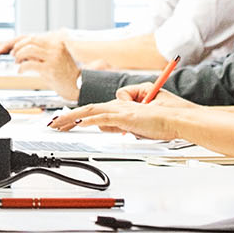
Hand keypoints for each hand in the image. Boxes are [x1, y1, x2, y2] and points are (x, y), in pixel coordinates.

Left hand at [0, 34, 79, 93]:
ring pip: (28, 50)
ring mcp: (53, 58)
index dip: (21, 43)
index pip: (34, 38)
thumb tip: (24, 51)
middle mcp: (55, 48)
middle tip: (13, 55)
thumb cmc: (66, 75)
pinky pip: (29, 64)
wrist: (78, 86)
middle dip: (18, 48)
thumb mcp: (55, 59)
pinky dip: (21, 67)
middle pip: (30, 41)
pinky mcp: (49, 69)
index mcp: (57, 44)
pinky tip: (21, 71)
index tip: (16, 48)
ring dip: (19, 56)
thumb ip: (42, 54)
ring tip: (17, 62)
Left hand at [51, 94, 188, 143]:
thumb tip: (118, 127)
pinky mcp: (125, 116)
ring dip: (70, 119)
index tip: (70, 122)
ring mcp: (122, 110)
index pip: (99, 111)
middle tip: (54, 124)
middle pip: (88, 109)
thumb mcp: (143, 123)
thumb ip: (128, 123)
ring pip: (90, 111)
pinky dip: (87, 120)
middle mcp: (121, 106)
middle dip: (68, 117)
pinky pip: (101, 117)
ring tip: (56, 125)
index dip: (82, 116)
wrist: (179, 119)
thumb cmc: (168, 119)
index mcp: (125, 106)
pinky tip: (75, 124)